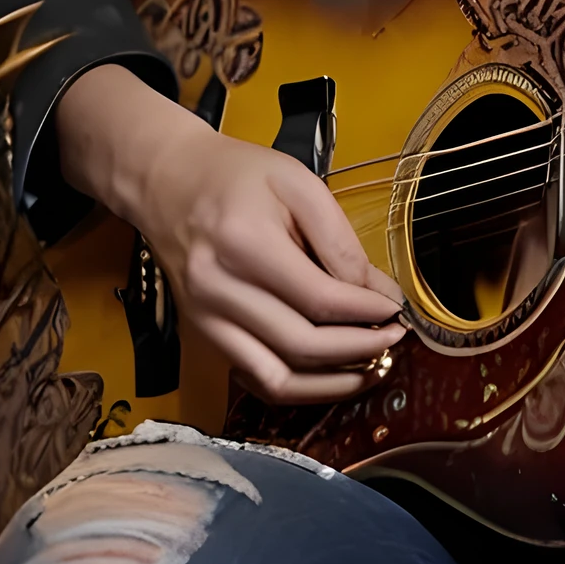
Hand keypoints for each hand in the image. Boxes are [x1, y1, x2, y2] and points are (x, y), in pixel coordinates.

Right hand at [56, 64, 403, 403]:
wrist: (167, 182)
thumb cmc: (235, 176)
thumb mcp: (297, 183)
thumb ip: (339, 239)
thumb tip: (378, 291)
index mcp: (244, 244)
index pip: (319, 299)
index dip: (367, 312)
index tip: (397, 309)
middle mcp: (218, 291)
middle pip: (301, 345)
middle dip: (359, 350)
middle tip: (394, 339)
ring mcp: (206, 320)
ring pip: (276, 379)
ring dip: (331, 384)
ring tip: (372, 367)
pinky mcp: (204, 336)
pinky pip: (253, 380)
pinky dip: (297, 388)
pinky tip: (330, 376)